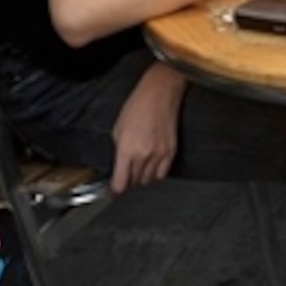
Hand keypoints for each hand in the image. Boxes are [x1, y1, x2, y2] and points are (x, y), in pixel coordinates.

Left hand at [108, 63, 182, 193]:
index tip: (114, 191)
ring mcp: (159, 155)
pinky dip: (155, 174)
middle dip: (128, 182)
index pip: (121, 182)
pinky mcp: (171, 152)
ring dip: (141, 178)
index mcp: (126, 150)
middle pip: (134, 183)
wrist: (159, 94)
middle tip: (125, 176)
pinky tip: (151, 167)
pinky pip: (162, 174)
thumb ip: (119, 150)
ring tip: (138, 170)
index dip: (116, 190)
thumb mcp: (118, 129)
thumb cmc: (137, 106)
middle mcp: (143, 156)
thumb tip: (120, 165)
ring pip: (148, 181)